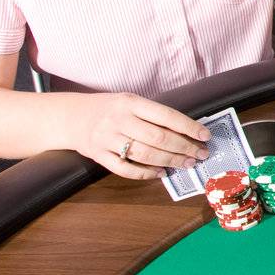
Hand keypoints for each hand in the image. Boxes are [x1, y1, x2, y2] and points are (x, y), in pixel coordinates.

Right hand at [72, 93, 209, 180]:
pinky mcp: (99, 156)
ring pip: (145, 155)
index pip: (166, 115)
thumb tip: (186, 130)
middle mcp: (119, 120)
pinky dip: (146, 173)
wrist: (70, 116)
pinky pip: (126, 169)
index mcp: (130, 102)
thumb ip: (153, 114)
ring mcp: (107, 139)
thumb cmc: (108, 108)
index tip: (205, 136)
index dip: (188, 127)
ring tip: (187, 163)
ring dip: (170, 161)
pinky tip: (161, 172)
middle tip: (201, 154)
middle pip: (158, 138)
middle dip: (184, 148)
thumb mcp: (129, 101)